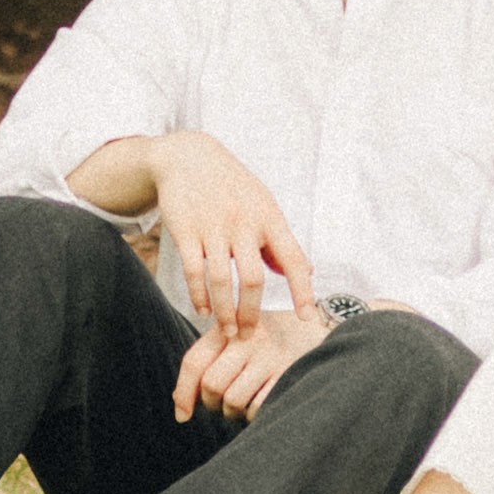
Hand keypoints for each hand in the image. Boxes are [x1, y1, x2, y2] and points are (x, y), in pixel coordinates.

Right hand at [147, 130, 316, 348]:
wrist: (189, 157)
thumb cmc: (232, 186)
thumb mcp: (263, 205)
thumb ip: (280, 241)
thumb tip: (306, 272)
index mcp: (269, 218)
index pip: (292, 259)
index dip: (302, 291)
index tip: (306, 318)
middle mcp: (244, 223)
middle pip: (254, 279)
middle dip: (252, 314)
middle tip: (250, 336)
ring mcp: (214, 227)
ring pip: (223, 281)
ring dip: (225, 312)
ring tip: (228, 330)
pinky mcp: (186, 231)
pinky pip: (195, 272)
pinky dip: (200, 296)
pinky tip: (203, 310)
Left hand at [172, 311, 314, 424]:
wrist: (323, 328)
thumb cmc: (272, 339)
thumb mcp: (241, 337)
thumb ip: (211, 361)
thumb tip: (180, 406)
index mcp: (231, 325)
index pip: (194, 360)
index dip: (183, 393)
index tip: (182, 415)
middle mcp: (249, 338)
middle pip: (211, 384)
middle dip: (212, 405)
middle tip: (223, 406)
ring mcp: (271, 356)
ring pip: (233, 400)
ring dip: (233, 413)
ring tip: (244, 405)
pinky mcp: (290, 373)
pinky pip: (258, 408)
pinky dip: (255, 415)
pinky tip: (263, 404)